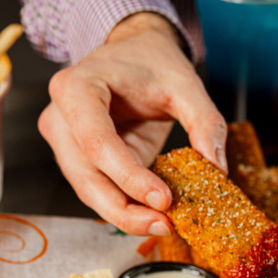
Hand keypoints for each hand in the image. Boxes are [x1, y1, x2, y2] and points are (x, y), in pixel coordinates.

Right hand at [38, 12, 226, 234]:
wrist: (135, 51)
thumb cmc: (153, 62)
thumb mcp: (187, 86)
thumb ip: (205, 123)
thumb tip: (217, 169)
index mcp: (76, 87)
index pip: (97, 142)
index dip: (129, 176)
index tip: (164, 200)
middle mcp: (60, 117)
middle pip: (86, 177)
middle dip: (125, 210)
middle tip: (165, 225)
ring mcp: (65, 141)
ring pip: (89, 191)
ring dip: (125, 215)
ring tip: (164, 224)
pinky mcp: (79, 159)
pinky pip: (100, 190)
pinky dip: (126, 206)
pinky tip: (154, 215)